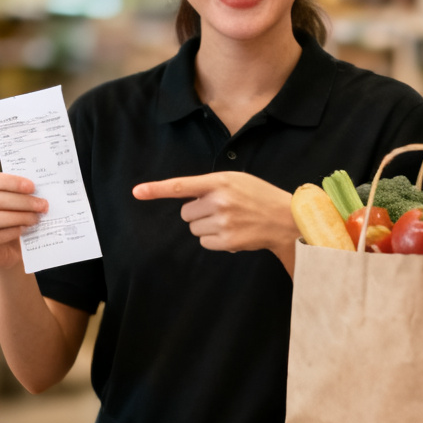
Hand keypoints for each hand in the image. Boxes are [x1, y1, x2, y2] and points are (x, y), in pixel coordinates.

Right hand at [0, 172, 46, 269]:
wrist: (6, 249)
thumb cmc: (9, 218)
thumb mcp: (10, 202)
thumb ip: (16, 192)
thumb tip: (35, 188)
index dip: (11, 182)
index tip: (32, 187)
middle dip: (22, 201)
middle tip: (42, 205)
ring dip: (21, 216)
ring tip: (37, 217)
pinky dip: (13, 231)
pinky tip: (26, 229)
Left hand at [132, 172, 297, 259]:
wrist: (285, 218)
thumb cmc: (258, 196)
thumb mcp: (236, 180)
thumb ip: (210, 185)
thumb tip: (185, 197)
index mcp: (219, 181)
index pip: (181, 186)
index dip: (156, 189)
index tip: (137, 192)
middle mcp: (219, 200)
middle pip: (186, 213)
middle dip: (198, 213)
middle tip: (221, 210)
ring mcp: (223, 221)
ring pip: (194, 229)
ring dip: (206, 227)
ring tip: (230, 221)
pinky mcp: (227, 239)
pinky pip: (204, 242)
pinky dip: (214, 239)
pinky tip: (232, 232)